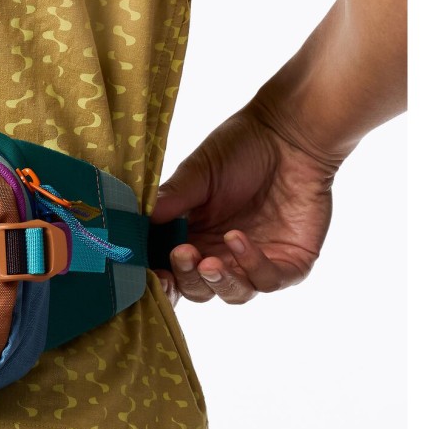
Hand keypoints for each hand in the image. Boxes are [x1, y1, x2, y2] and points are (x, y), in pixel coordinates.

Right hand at [152, 102, 340, 304]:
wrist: (291, 135)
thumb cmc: (241, 149)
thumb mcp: (197, 172)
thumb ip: (171, 199)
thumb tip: (137, 222)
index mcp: (195, 236)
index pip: (172, 272)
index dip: (161, 279)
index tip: (148, 270)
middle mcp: (223, 254)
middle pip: (200, 289)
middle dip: (188, 279)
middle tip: (183, 255)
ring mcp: (257, 261)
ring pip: (234, 293)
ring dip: (219, 282)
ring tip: (209, 261)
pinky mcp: (290, 262)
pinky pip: (269, 280)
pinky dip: (252, 266)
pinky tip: (238, 239)